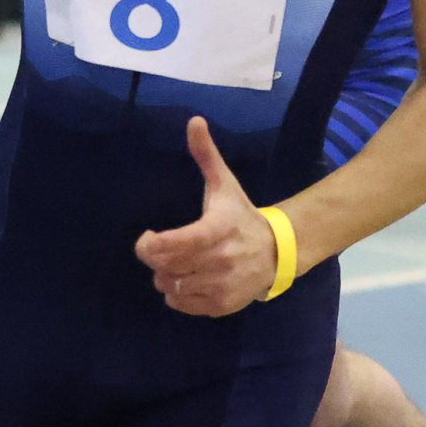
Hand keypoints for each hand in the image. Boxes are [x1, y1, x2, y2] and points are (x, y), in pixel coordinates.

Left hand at [134, 119, 275, 315]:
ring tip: (178, 263)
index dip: (149, 245)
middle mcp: (219, 260)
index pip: (171, 245)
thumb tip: (194, 120)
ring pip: (170, 287)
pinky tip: (189, 278)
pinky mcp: (222, 305)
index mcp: (216, 229)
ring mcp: (221, 286)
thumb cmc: (241, 215)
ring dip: (166, 276)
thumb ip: (206, 154)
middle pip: (165, 268)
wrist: (277, 251)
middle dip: (157, 259)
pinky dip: (178, 294)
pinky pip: (182, 304)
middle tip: (164, 249)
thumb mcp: (224, 184)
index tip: (148, 237)